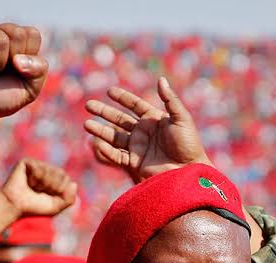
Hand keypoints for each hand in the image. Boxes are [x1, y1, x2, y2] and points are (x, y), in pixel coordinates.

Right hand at [0, 23, 47, 124]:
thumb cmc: (2, 97)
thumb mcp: (30, 88)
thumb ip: (39, 70)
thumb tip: (18, 60)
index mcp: (16, 40)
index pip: (32, 34)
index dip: (29, 58)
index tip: (18, 71)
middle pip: (17, 33)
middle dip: (13, 61)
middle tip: (1, 73)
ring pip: (0, 40)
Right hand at [0, 157, 76, 216]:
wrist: (15, 206)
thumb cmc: (34, 207)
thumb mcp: (56, 207)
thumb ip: (69, 199)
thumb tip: (74, 184)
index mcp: (56, 180)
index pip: (68, 181)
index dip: (59, 191)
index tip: (48, 196)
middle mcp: (48, 170)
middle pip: (61, 174)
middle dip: (52, 187)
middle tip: (39, 192)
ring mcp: (38, 165)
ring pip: (50, 171)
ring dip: (42, 184)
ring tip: (33, 187)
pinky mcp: (27, 162)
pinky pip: (39, 168)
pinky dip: (35, 179)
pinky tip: (28, 182)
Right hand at [84, 77, 210, 182]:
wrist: (188, 171)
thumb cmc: (188, 144)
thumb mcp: (181, 118)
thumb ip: (170, 99)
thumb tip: (161, 79)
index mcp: (154, 120)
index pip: (135, 106)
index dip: (122, 98)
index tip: (109, 91)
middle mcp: (144, 133)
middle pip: (119, 119)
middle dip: (104, 112)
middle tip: (88, 105)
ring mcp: (138, 148)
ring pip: (114, 137)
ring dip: (100, 131)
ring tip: (86, 124)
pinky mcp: (134, 163)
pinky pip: (117, 155)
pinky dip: (106, 150)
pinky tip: (97, 143)